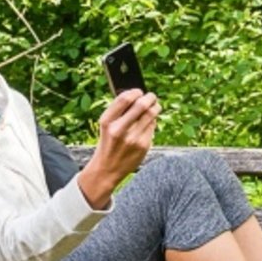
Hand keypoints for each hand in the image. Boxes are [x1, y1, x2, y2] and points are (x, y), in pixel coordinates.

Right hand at [79, 89, 159, 208]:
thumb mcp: (106, 126)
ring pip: (151, 115)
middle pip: (142, 105)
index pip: (124, 99)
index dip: (135, 92)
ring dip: (155, 108)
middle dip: (150, 97)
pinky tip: (148, 123)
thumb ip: (118, 111)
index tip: (139, 91)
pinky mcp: (143, 146)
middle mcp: (119, 129)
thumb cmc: (108, 143)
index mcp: (107, 121)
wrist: (107, 169)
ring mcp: (133, 138)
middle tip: (152, 96)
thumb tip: (137, 95)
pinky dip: (152, 122)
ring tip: (155, 106)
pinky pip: (152, 127)